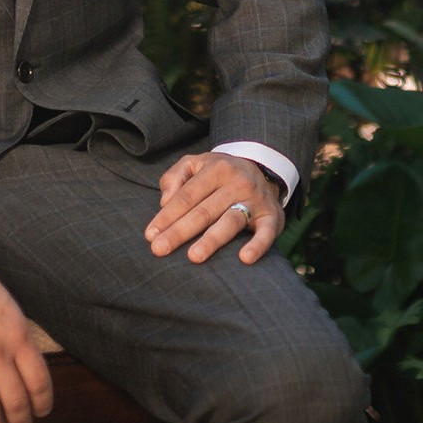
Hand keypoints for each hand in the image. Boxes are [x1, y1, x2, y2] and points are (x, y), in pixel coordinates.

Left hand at [147, 152, 284, 263]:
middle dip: (179, 231)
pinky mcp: (272, 217)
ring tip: (194, 256)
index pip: (187, 196)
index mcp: (216, 169)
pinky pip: (266, 233)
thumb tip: (164, 202)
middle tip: (159, 249)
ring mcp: (256, 200)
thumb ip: (175, 177)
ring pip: (230, 221)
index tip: (150, 235)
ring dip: (212, 240)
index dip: (167, 216)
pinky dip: (258, 245)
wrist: (263, 171)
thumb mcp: (196, 164)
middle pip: (204, 211)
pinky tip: (245, 259)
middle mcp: (237, 182)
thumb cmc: (220, 173)